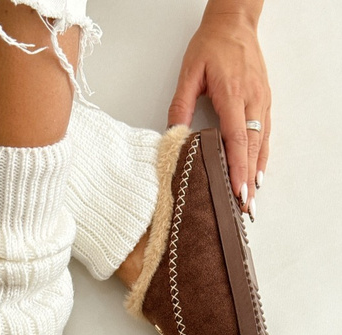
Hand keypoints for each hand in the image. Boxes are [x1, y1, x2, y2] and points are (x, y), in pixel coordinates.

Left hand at [168, 12, 270, 216]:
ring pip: (262, 144)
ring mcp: (262, 102)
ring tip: (252, 200)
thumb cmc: (212, 45)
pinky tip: (258, 174)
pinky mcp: (265, 102)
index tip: (238, 190)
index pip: (236, 138)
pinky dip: (262, 157)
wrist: (235, 23)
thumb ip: (180, 105)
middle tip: (246, 208)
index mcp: (232, 94)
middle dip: (248, 181)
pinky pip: (266, 135)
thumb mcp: (189, 72)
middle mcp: (252, 101)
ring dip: (257, 173)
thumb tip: (173, 135)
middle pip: (252, 148)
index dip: (237, 167)